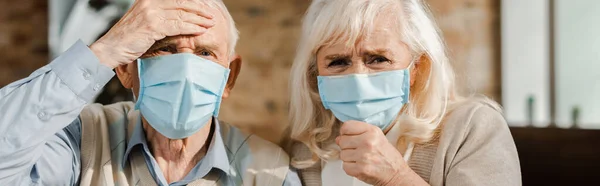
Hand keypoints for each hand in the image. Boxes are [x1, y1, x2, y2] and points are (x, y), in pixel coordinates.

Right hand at [90, 0, 215, 67]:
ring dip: (199, 20)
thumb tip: (175, 17)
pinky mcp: (153, 26)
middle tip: (211, 15)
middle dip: (199, 10)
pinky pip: (178, 26)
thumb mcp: (142, 21)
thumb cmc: (127, 38)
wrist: (111, 48)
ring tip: (210, 23)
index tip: (204, 8)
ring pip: (182, 15)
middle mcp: (150, 3)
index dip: (192, 3)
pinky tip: (200, 31)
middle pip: (181, 4)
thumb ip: (158, 16)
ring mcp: (151, 13)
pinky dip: (191, 28)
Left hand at [336, 120, 407, 185]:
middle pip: (342, 141)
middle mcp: (368, 142)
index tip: (349, 137)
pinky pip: (344, 166)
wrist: (396, 173)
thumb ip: (358, 134)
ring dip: (349, 158)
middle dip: (347, 147)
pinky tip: (360, 166)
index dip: (345, 133)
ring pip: (342, 154)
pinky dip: (350, 168)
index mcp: (372, 131)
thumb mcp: (377, 137)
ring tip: (361, 159)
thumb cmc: (387, 156)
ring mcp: (364, 156)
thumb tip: (338, 138)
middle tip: (358, 151)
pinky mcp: (360, 169)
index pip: (346, 126)